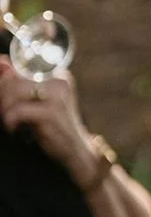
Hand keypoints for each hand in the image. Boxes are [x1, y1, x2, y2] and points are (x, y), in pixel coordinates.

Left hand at [0, 59, 101, 189]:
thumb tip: (0, 64)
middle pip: (13, 77)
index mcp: (57, 74)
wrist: (77, 152)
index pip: (19, 64)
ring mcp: (56, 96)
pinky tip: (15, 130)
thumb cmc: (54, 128)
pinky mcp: (50, 113)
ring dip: (4, 109)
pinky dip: (10, 122)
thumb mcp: (38, 102)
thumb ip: (19, 83)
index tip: (3, 96)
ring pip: (13, 91)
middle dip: (2, 96)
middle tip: (5, 112)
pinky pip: (17, 111)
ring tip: (9, 120)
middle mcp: (58, 80)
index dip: (4, 78)